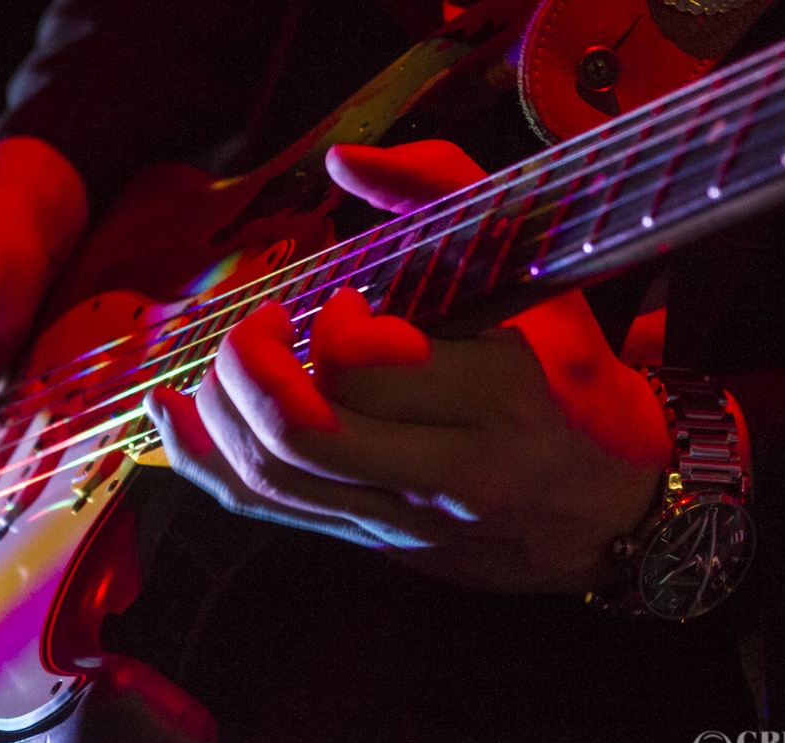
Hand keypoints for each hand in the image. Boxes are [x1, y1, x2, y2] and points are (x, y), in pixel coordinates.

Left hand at [145, 141, 670, 591]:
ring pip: (274, 478)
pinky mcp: (374, 541)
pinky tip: (173, 415)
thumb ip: (446, 194)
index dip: (332, 324)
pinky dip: (204, 462)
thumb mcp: (538, 275)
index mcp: (501, 395)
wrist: (611, 509)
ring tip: (228, 361)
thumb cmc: (573, 379)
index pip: (366, 367)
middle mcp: (450, 472)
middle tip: (261, 324)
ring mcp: (405, 519)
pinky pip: (267, 512)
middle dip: (249, 365)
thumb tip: (342, 159)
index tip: (346, 298)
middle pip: (303, 431)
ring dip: (220, 409)